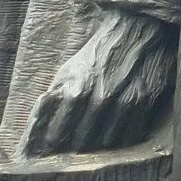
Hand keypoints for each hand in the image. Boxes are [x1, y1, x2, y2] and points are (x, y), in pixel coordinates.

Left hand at [21, 9, 173, 156]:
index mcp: (76, 91)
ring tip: (94, 141)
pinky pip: (132, 134)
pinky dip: (123, 138)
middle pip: (81, 143)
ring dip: (98, 145)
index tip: (45, 149)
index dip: (48, 145)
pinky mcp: (147, 101)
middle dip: (72, 147)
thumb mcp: (67, 72)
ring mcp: (126, 102)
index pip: (57, 135)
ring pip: (107, 143)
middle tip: (71, 147)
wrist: (136, 30)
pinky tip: (117, 133)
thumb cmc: (98, 53)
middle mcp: (101, 100)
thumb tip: (34, 134)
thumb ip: (51, 101)